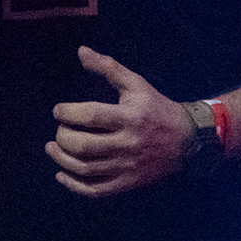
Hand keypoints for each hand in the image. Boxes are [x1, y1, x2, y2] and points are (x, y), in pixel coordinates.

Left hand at [46, 46, 193, 196]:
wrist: (188, 142)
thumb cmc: (158, 109)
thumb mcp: (137, 85)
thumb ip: (109, 67)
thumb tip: (81, 51)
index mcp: (130, 116)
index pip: (91, 116)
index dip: (68, 113)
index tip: (58, 110)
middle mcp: (128, 143)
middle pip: (84, 145)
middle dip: (63, 137)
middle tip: (59, 129)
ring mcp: (127, 166)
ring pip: (86, 168)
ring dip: (62, 159)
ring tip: (52, 148)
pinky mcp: (128, 183)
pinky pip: (96, 190)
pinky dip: (74, 185)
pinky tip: (62, 174)